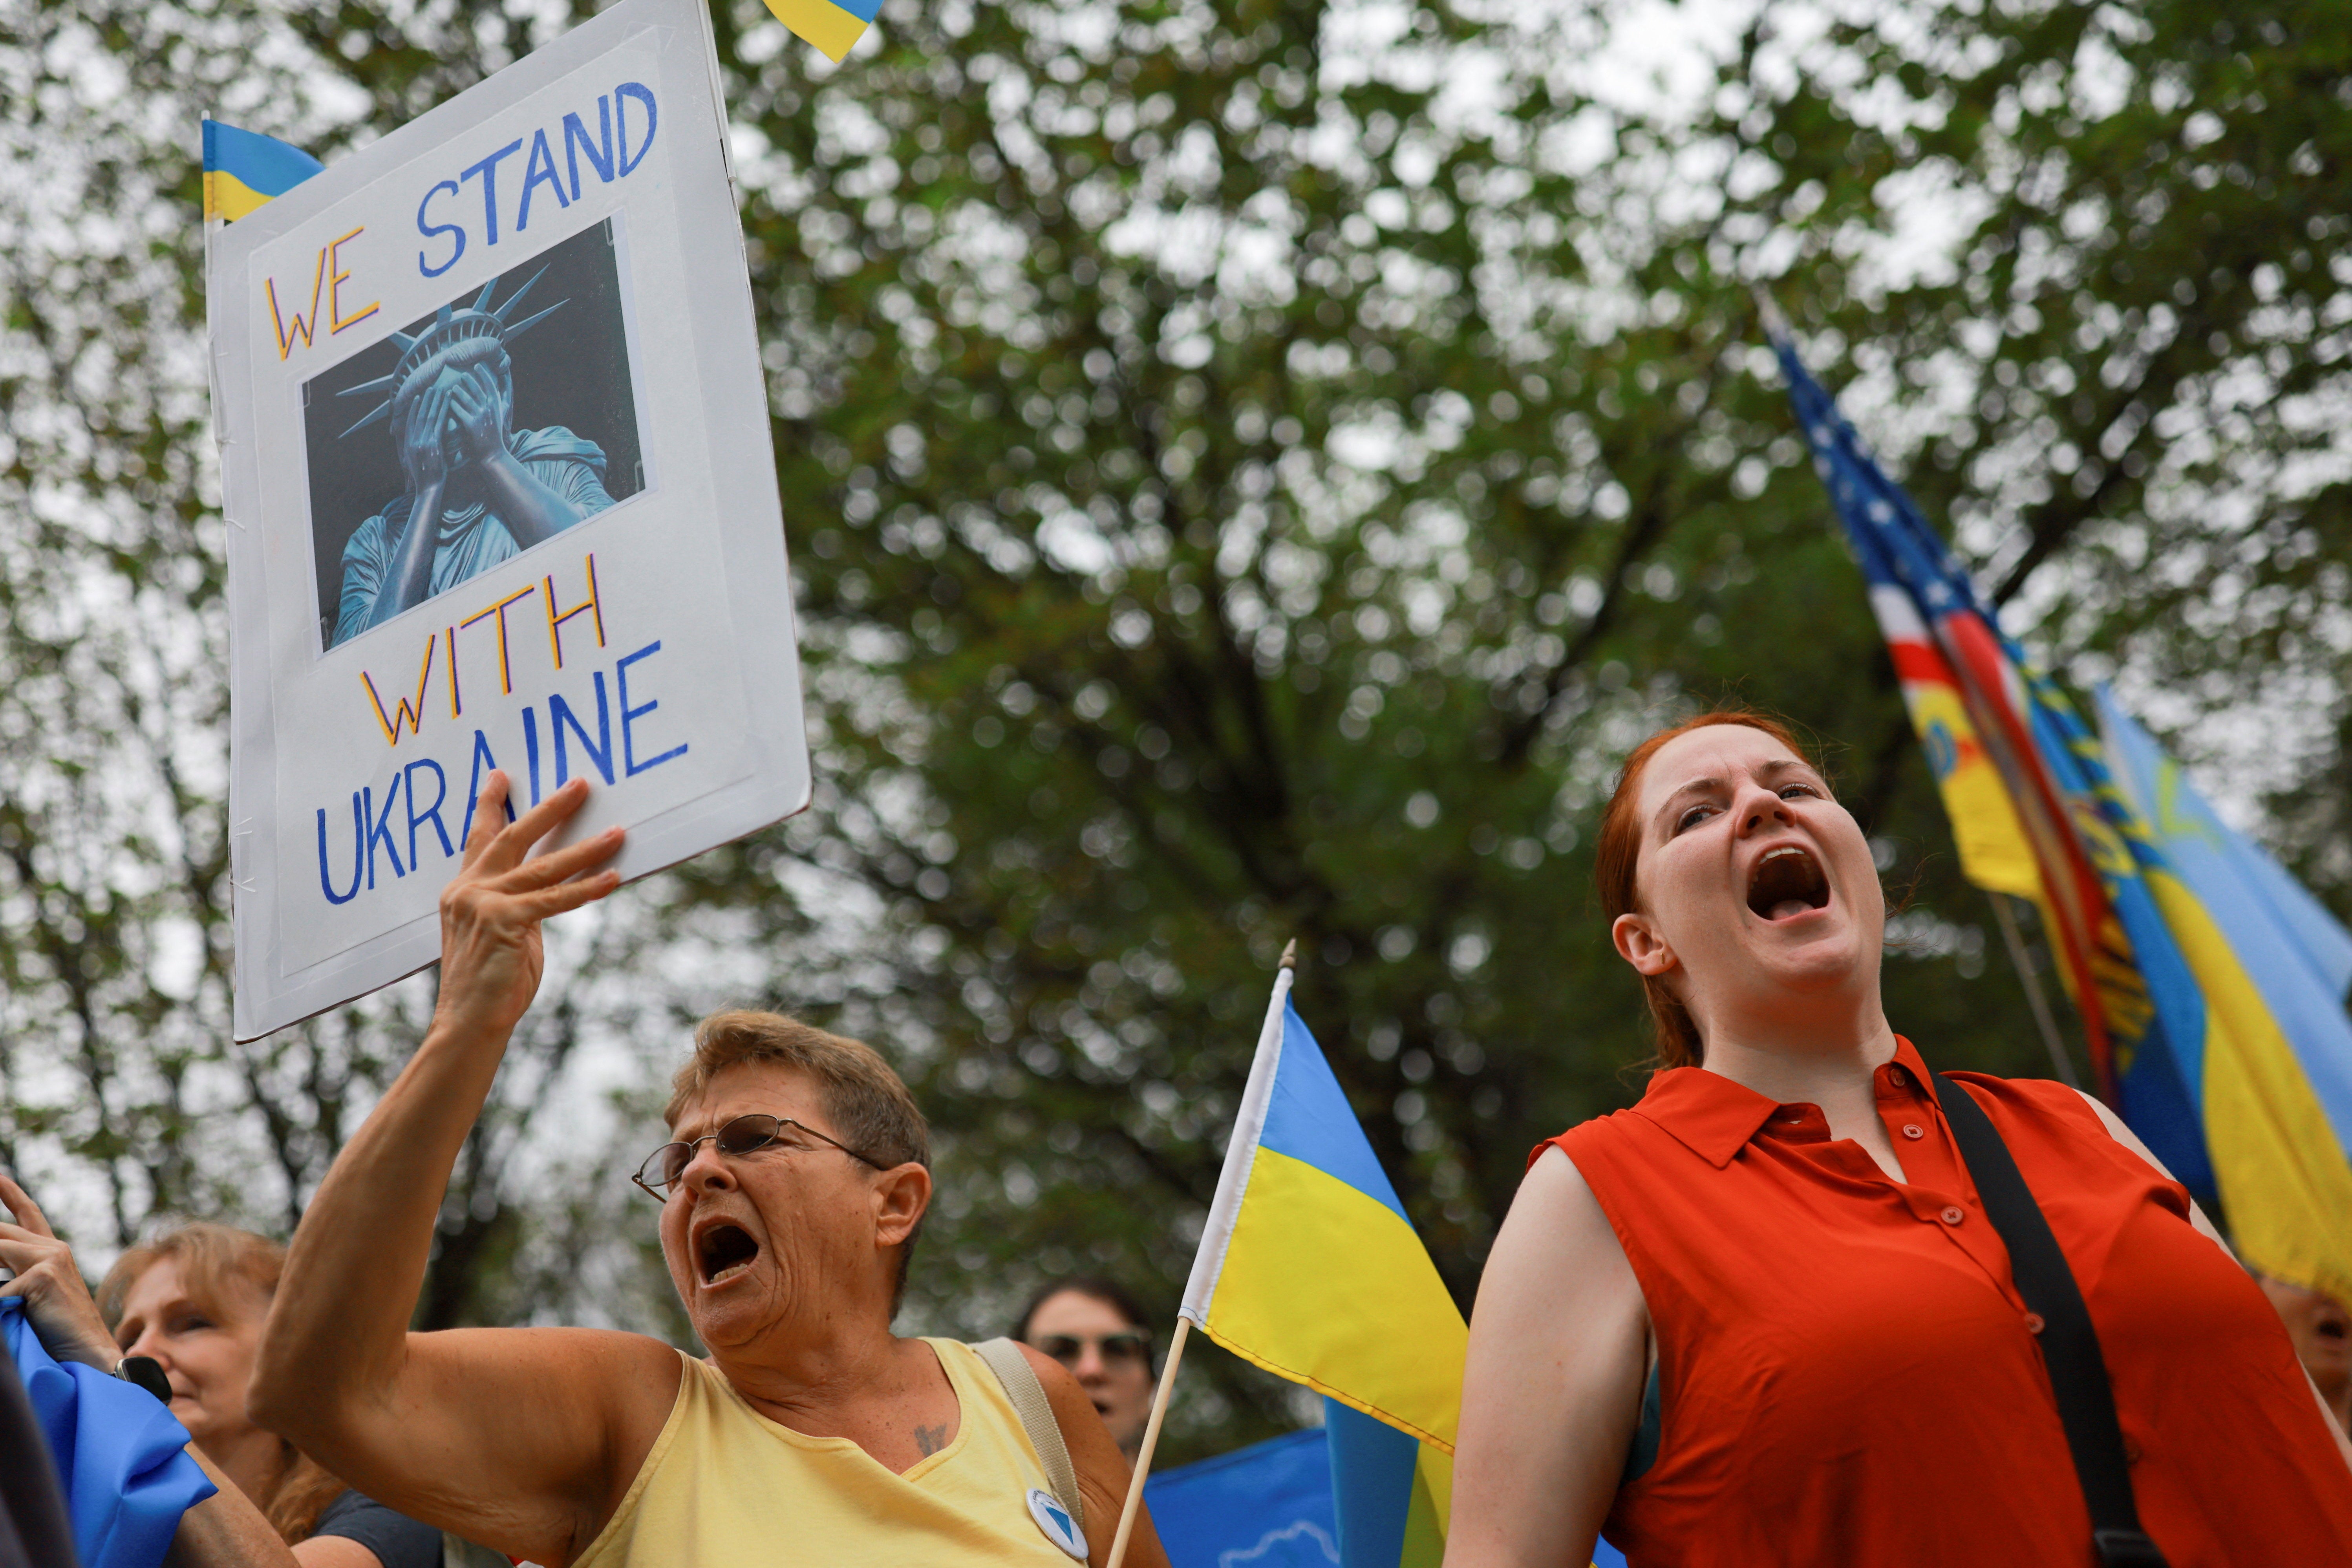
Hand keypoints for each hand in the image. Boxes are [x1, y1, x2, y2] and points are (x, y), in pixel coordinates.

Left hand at [0, 1173, 122, 1371]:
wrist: (89, 1354)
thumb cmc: (61, 1334)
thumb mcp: (35, 1297)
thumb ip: (15, 1276)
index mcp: (54, 1253)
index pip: (28, 1215)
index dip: (10, 1194)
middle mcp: (54, 1249)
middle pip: (1, 1231)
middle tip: (1, 1266)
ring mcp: (50, 1258)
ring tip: (8, 1295)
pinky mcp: (43, 1275)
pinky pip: (0, 1289)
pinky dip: (1, 1305)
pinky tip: (17, 1315)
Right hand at [398, 379, 452, 492]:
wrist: (428, 489)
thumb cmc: (427, 478)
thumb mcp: (418, 462)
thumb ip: (418, 449)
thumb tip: (421, 441)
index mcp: (409, 444)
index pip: (410, 421)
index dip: (414, 408)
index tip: (418, 397)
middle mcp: (413, 440)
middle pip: (419, 415)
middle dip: (425, 401)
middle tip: (430, 387)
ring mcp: (422, 442)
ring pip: (428, 417)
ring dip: (434, 402)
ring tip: (440, 390)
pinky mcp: (432, 445)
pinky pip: (438, 424)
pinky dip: (442, 411)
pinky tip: (446, 402)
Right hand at [433, 772, 623, 1040]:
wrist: (468, 1022)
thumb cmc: (490, 983)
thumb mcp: (501, 932)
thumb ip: (517, 904)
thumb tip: (547, 886)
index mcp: (462, 891)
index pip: (479, 840)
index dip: (490, 806)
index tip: (500, 776)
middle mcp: (467, 891)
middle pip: (511, 838)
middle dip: (547, 809)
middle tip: (578, 784)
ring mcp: (483, 904)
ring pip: (544, 867)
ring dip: (585, 848)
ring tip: (617, 831)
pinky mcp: (504, 922)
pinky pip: (555, 900)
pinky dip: (588, 888)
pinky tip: (614, 877)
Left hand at [443, 364, 508, 471]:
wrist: (492, 454)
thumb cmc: (494, 435)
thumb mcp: (500, 417)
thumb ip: (499, 402)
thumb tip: (500, 387)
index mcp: (497, 406)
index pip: (491, 386)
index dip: (483, 374)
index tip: (477, 365)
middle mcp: (490, 409)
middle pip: (478, 390)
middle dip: (469, 380)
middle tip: (461, 373)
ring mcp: (481, 417)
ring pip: (468, 399)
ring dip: (459, 391)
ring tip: (452, 387)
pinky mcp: (471, 425)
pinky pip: (460, 411)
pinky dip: (453, 405)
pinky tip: (447, 401)